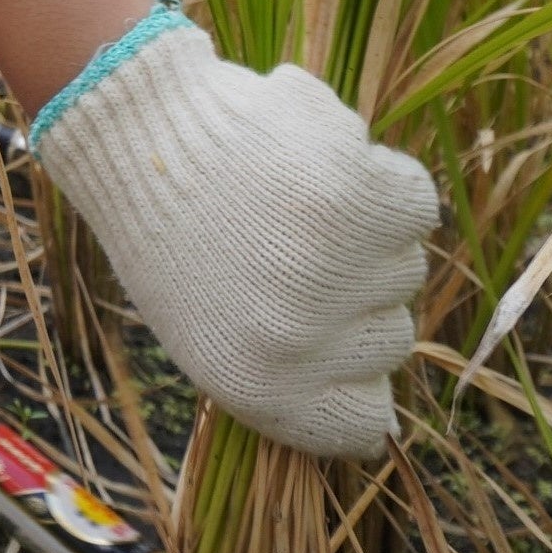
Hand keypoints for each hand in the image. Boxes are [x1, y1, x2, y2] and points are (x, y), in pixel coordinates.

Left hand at [33, 15, 436, 459]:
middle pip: (393, 337)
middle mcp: (300, 342)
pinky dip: (381, 176)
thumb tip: (377, 412)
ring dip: (367, 234)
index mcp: (256, 386)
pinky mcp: (357, 197)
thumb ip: (291, 376)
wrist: (137, 130)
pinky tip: (318, 163)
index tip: (334, 333)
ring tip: (290, 202)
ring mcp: (333, 270)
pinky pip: (414, 203)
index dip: (356, 374)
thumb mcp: (208, 330)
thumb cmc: (167, 229)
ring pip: (408, 266)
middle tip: (289, 247)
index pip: (364, 422)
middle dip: (355, 294)